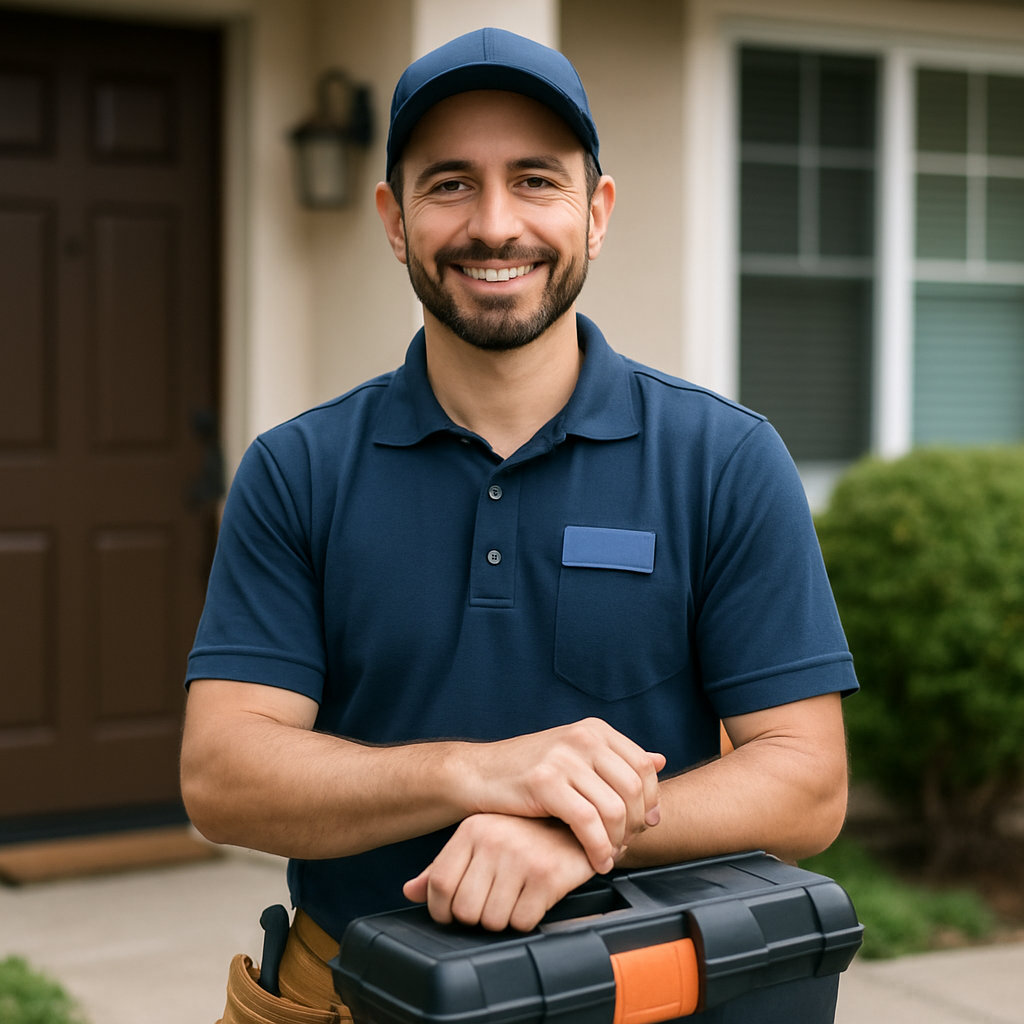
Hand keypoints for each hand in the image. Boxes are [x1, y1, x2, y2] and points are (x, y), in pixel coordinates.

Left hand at [403, 814, 595, 931]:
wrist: (575, 822)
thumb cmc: (524, 833)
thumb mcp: (481, 840)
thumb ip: (444, 866)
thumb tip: (410, 891)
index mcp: (472, 829)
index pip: (438, 884)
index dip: (441, 909)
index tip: (452, 914)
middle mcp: (493, 840)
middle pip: (464, 909)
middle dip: (475, 919)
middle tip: (491, 906)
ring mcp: (521, 857)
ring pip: (493, 920)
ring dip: (502, 921)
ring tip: (514, 899)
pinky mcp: (547, 875)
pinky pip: (522, 921)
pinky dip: (526, 920)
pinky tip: (533, 899)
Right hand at [461, 719, 664, 873]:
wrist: (478, 774)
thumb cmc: (528, 772)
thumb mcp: (575, 758)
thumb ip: (616, 761)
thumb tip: (660, 760)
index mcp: (594, 729)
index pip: (644, 766)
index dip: (650, 800)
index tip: (643, 825)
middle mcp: (582, 737)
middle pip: (633, 788)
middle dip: (635, 825)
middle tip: (625, 846)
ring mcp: (563, 757)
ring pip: (614, 808)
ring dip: (617, 841)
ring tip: (609, 856)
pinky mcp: (544, 781)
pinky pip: (587, 822)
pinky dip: (598, 848)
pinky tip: (595, 861)